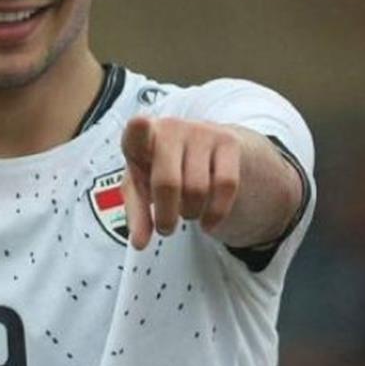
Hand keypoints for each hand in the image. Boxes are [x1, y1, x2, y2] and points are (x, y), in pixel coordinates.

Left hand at [120, 116, 240, 250]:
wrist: (200, 149)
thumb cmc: (159, 168)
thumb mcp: (142, 188)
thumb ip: (137, 214)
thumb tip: (140, 242)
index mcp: (139, 138)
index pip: (137, 131)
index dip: (139, 129)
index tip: (140, 123)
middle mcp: (170, 128)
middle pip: (168, 183)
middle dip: (166, 216)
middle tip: (166, 227)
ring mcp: (200, 131)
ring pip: (198, 189)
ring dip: (191, 213)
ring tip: (186, 212)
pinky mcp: (227, 140)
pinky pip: (226, 185)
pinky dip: (216, 212)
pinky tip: (208, 220)